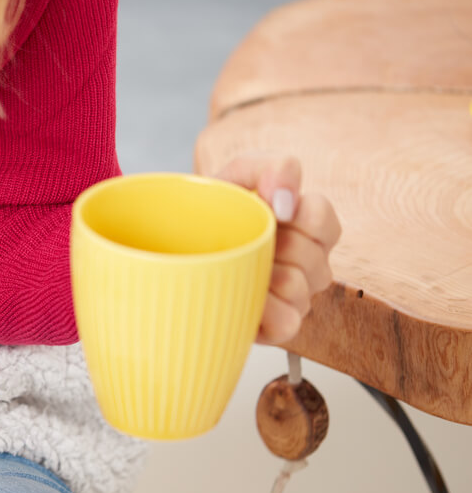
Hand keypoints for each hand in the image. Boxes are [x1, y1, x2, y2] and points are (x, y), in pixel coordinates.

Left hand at [214, 155, 341, 344]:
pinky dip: (264, 309)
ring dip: (262, 275)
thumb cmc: (208, 214)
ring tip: (236, 269)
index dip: (297, 214)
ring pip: (300, 288)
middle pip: (312, 256)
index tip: (266, 210)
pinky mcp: (278, 326)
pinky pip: (289, 322)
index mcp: (304, 225)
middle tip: (240, 242)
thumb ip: (272, 166)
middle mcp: (307, 261)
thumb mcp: (236, 175)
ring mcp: (295, 295)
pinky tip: (241, 296)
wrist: (167, 248)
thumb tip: (287, 199)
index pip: (324, 218)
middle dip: (272, 245)